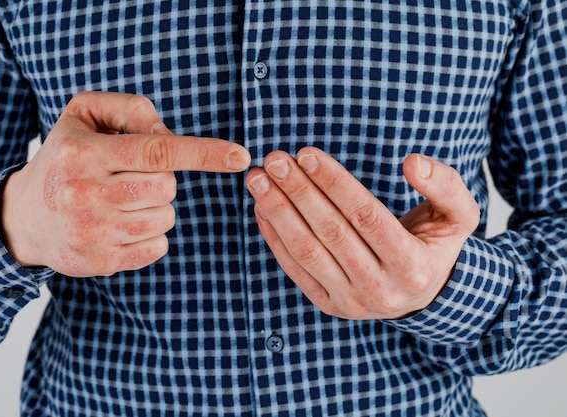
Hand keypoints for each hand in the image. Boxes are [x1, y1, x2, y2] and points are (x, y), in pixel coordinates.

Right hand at [0, 91, 250, 276]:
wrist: (24, 217)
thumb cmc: (64, 157)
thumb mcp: (84, 114)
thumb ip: (129, 109)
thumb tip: (170, 134)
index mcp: (85, 154)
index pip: (158, 151)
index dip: (204, 153)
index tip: (240, 156)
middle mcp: (87, 195)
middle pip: (167, 186)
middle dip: (161, 179)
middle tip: (132, 176)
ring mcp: (94, 233)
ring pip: (165, 218)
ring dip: (156, 207)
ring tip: (122, 200)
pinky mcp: (101, 262)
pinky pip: (158, 247)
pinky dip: (151, 234)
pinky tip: (122, 225)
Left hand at [246, 147, 479, 319]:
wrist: (423, 294)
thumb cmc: (435, 244)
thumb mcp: (459, 215)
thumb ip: (445, 184)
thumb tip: (412, 162)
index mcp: (412, 265)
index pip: (366, 215)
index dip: (333, 183)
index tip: (306, 154)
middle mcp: (380, 289)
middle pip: (331, 232)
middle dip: (298, 192)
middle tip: (274, 160)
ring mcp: (351, 301)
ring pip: (307, 252)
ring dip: (278, 212)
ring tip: (258, 180)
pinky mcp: (329, 304)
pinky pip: (295, 270)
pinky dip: (274, 238)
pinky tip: (262, 208)